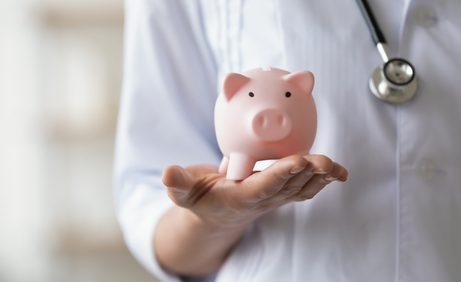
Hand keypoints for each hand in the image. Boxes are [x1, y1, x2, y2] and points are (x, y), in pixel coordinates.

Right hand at [163, 154, 347, 226]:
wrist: (216, 214)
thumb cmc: (200, 199)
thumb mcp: (183, 193)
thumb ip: (177, 183)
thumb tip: (167, 173)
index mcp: (239, 198)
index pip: (263, 186)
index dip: (281, 175)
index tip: (298, 161)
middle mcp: (261, 200)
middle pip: (288, 188)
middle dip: (307, 175)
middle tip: (324, 161)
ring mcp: (274, 198)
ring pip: (301, 189)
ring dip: (319, 178)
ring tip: (335, 167)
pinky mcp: (281, 193)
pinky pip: (304, 188)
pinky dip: (321, 180)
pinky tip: (335, 170)